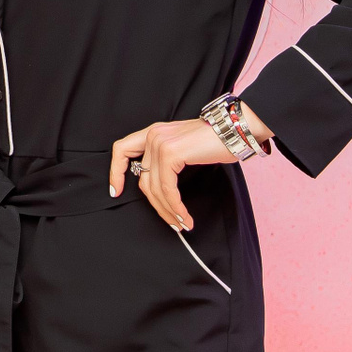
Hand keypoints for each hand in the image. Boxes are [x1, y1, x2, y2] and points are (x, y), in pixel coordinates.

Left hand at [107, 104, 271, 231]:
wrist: (235, 128)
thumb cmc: (215, 140)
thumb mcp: (183, 148)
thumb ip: (167, 161)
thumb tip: (160, 190)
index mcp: (153, 132)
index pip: (122, 149)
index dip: (116, 171)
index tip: (115, 191)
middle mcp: (153, 135)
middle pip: (144, 180)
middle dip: (157, 206)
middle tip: (172, 222)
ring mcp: (160, 143)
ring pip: (155, 188)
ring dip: (169, 211)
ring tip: (182, 223)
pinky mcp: (170, 153)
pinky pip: (167, 189)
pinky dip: (176, 206)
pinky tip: (185, 216)